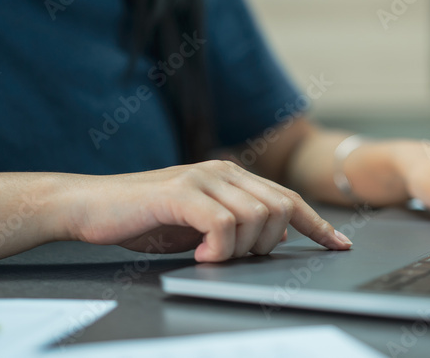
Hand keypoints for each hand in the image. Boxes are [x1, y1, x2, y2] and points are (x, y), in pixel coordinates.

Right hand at [64, 161, 351, 260]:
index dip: (317, 224)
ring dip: (240, 249)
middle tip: (235, 258)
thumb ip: (233, 225)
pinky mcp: (183, 192)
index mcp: (232, 176)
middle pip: (279, 209)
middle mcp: (224, 170)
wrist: (90, 207)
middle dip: (268, 243)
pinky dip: (220, 248)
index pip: (287, 198)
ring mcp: (204, 177)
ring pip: (257, 217)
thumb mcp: (198, 225)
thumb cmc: (143, 219)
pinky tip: (202, 255)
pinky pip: (224, 224)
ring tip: (210, 256)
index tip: (339, 244)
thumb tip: (270, 241)